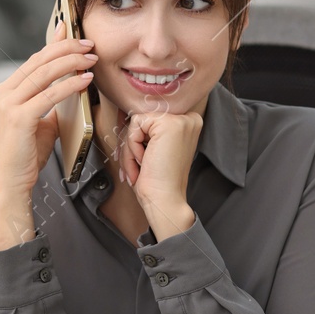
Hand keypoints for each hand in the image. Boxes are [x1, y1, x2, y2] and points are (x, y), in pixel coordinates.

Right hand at [0, 13, 96, 249]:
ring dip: (71, 63)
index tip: (69, 29)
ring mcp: (8, 105)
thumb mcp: (39, 121)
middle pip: (39, 62)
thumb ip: (49, 102)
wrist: (12, 181)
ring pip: (44, 74)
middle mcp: (3, 93)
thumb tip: (71, 84)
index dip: (53, 44)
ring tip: (91, 58)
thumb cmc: (26, 154)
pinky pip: (49, 95)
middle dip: (66, 48)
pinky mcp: (19, 118)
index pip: (33, 61)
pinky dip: (69, 85)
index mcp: (4, 91)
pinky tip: (85, 80)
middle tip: (89, 44)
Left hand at [98, 98, 199, 240]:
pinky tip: (145, 161)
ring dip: (131, 149)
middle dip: (133, 145)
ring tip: (142, 167)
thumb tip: (125, 112)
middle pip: (143, 120)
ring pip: (136, 123)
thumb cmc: (158, 181)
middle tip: (140, 166)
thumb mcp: (154, 148)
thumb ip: (148, 129)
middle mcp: (189, 119)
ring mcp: (181, 120)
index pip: (150, 119)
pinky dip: (132, 146)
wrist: (165, 200)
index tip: (143, 159)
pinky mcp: (168, 124)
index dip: (139, 139)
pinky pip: (134, 125)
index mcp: (188, 124)